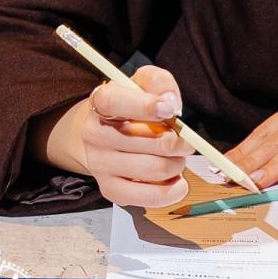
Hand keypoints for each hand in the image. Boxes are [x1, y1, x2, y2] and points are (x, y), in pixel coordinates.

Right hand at [77, 66, 195, 208]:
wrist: (103, 134)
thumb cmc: (130, 106)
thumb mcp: (143, 82)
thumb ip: (160, 83)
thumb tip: (171, 104)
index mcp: (100, 102)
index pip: (115, 102)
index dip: (145, 106)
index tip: (169, 110)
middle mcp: (94, 134)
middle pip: (150, 142)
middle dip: (179, 142)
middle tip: (183, 141)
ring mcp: (100, 164)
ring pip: (156, 169)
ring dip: (178, 164)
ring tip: (176, 158)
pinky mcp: (110, 189)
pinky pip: (150, 196)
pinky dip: (172, 190)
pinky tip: (175, 180)